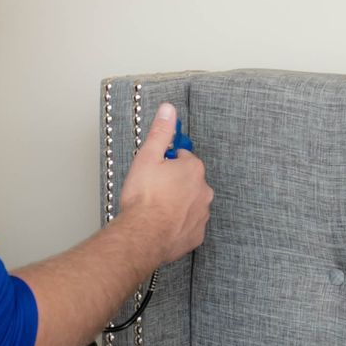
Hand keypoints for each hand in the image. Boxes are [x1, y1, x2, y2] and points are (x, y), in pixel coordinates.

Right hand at [118, 102, 213, 265]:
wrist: (143, 235)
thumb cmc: (144, 199)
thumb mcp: (147, 157)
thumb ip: (161, 132)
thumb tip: (169, 110)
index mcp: (193, 169)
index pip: (184, 157)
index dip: (167, 162)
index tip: (156, 169)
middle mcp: (203, 191)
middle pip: (189, 180)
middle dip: (174, 182)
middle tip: (153, 189)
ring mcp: (201, 214)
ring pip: (190, 202)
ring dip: (177, 203)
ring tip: (156, 208)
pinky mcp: (196, 234)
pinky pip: (189, 224)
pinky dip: (179, 223)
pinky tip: (163, 224)